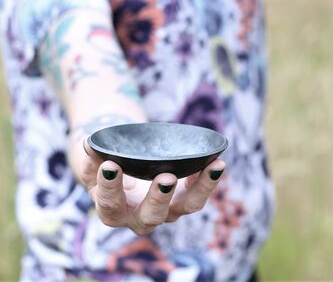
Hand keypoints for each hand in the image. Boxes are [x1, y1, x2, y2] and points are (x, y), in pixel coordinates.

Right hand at [79, 138, 224, 235]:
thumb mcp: (92, 159)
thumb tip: (88, 144)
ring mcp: (164, 209)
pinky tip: (216, 162)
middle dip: (158, 197)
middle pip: (151, 215)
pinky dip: (208, 179)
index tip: (110, 166)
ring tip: (213, 166)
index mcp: (113, 209)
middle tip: (165, 177)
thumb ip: (90, 155)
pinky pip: (198, 192)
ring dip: (200, 189)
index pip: (110, 203)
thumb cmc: (106, 163)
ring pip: (186, 207)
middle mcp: (139, 216)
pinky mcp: (181, 197)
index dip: (110, 187)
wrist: (122, 166)